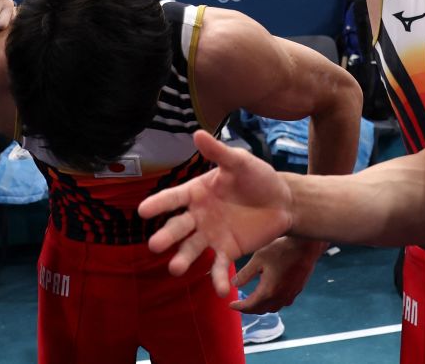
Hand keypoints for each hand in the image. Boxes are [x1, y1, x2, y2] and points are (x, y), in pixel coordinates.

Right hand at [139, 130, 294, 293]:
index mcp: (197, 191)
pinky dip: (217, 279)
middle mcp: (198, 215)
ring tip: (175, 269)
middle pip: (178, 227)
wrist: (282, 200)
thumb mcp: (239, 162)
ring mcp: (211, 235)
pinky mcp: (227, 250)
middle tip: (155, 245)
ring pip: (192, 249)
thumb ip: (219, 152)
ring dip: (182, 259)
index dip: (158, 204)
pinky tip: (220, 290)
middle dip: (166, 236)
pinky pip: (218, 266)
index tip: (142, 211)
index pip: (173, 198)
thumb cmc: (257, 177)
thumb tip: (197, 133)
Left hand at [232, 237, 323, 313]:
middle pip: (261, 310)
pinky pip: (282, 303)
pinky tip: (271, 295)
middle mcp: (279, 297)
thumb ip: (245, 274)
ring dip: (261, 307)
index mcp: (268, 291)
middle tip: (240, 304)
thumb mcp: (258, 259)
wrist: (305, 247)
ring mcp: (289, 295)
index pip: (250, 306)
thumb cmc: (281, 250)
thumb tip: (234, 284)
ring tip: (253, 301)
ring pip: (272, 308)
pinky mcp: (296, 290)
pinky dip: (273, 303)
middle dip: (249, 309)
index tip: (231, 305)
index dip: (239, 307)